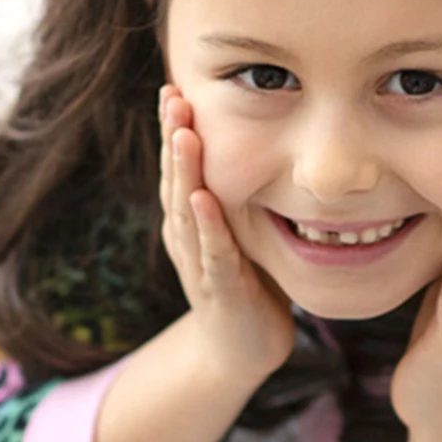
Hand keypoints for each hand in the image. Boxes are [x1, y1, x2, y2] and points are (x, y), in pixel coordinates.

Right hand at [159, 83, 295, 379]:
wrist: (240, 352)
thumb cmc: (248, 288)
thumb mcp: (244, 233)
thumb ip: (243, 197)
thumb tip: (271, 145)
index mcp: (190, 223)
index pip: (180, 170)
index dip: (175, 131)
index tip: (175, 89)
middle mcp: (187, 238)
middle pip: (175, 181)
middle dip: (172, 137)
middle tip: (170, 94)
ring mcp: (199, 264)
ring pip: (186, 211)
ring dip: (184, 171)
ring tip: (181, 133)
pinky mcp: (219, 290)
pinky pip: (211, 253)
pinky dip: (206, 225)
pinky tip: (202, 198)